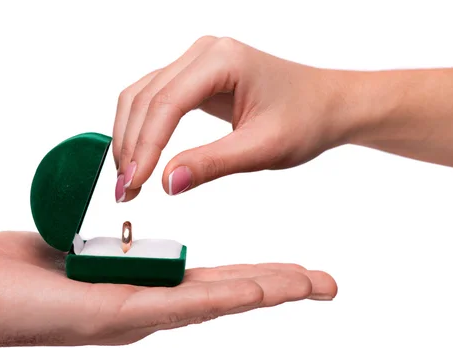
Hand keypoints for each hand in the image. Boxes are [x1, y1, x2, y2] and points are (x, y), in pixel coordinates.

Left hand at [0, 231, 336, 347]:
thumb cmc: (22, 272)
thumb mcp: (79, 247)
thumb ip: (111, 244)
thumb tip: (126, 232)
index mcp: (141, 292)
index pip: (210, 282)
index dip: (254, 276)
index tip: (291, 270)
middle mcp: (146, 309)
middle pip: (223, 295)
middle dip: (276, 289)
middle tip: (325, 283)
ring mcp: (135, 316)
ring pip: (211, 303)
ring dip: (261, 293)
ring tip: (307, 285)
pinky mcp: (114, 315)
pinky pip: (175, 304)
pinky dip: (219, 297)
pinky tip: (252, 292)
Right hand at [113, 35, 347, 200]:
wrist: (326, 105)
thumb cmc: (305, 119)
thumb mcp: (262, 148)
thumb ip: (212, 164)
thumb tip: (167, 183)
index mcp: (223, 60)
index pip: (167, 103)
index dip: (146, 146)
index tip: (134, 183)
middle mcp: (203, 52)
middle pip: (146, 98)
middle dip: (131, 146)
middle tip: (125, 190)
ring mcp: (196, 62)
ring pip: (142, 97)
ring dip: (129, 138)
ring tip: (128, 179)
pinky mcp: (193, 77)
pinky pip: (153, 98)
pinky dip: (141, 129)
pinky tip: (138, 157)